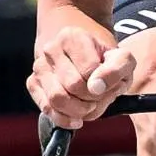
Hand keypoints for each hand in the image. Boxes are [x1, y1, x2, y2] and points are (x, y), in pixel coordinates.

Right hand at [30, 13, 133, 127]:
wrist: (81, 51)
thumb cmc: (103, 58)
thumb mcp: (122, 58)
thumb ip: (117, 68)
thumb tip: (96, 87)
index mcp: (72, 37)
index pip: (90, 71)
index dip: (105, 85)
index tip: (110, 84)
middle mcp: (51, 49)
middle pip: (74, 87)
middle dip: (93, 99)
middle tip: (101, 96)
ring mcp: (40, 66)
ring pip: (57, 99)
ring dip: (79, 110)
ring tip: (90, 105)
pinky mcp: (33, 83)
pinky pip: (47, 109)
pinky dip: (65, 119)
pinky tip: (78, 117)